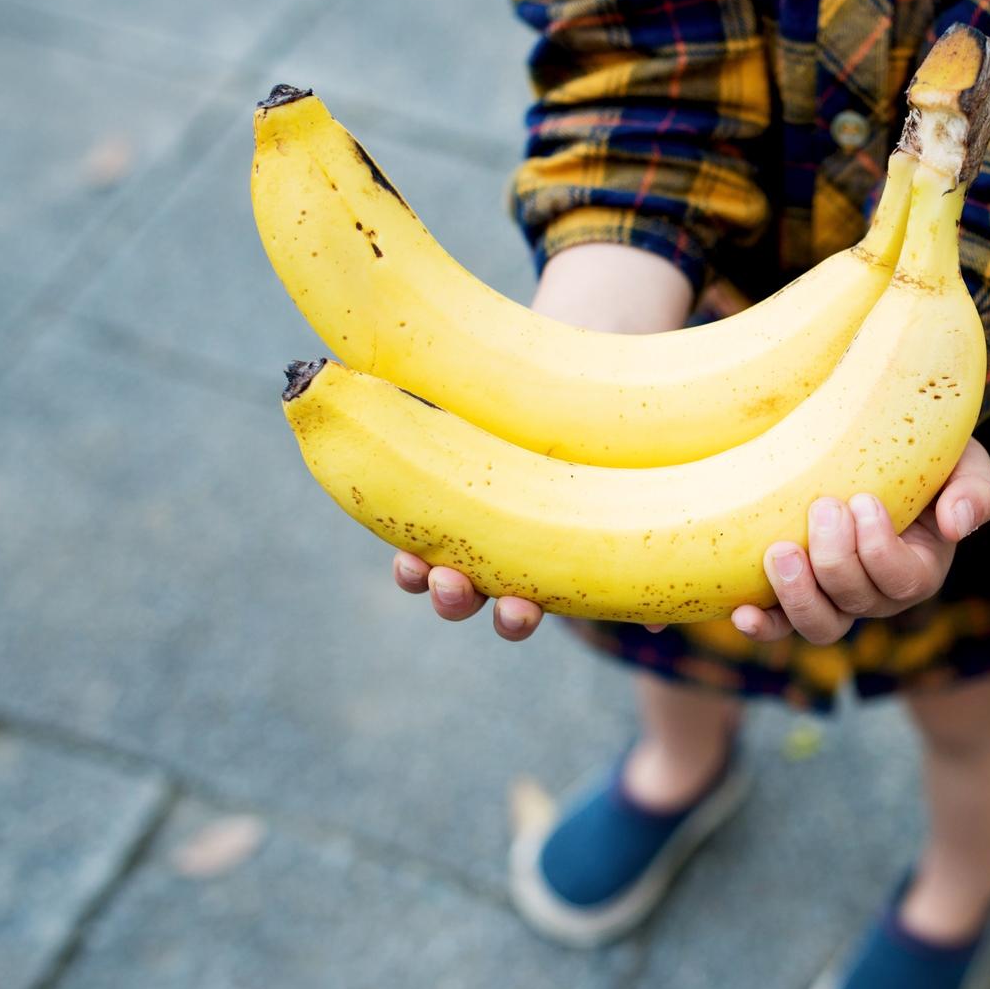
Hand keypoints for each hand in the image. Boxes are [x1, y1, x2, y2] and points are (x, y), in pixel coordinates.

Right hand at [385, 242, 693, 642]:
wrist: (589, 383)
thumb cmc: (515, 384)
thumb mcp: (475, 381)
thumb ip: (431, 379)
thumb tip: (340, 367)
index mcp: (457, 518)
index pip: (422, 562)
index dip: (413, 573)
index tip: (412, 563)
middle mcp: (496, 550)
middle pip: (465, 594)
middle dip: (453, 598)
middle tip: (454, 584)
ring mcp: (546, 558)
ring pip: (523, 606)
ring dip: (513, 618)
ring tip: (516, 611)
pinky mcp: (602, 559)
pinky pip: (615, 595)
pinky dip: (635, 612)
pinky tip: (649, 621)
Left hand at [729, 437, 989, 644]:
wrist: (878, 454)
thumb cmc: (926, 458)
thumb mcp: (964, 464)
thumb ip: (975, 492)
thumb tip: (958, 526)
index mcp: (919, 569)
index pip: (902, 579)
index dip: (879, 548)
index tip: (863, 498)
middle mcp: (876, 596)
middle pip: (855, 600)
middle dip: (835, 558)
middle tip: (823, 505)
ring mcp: (834, 600)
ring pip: (819, 625)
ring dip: (797, 594)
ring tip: (779, 551)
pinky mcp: (795, 594)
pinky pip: (780, 625)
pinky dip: (763, 624)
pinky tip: (742, 611)